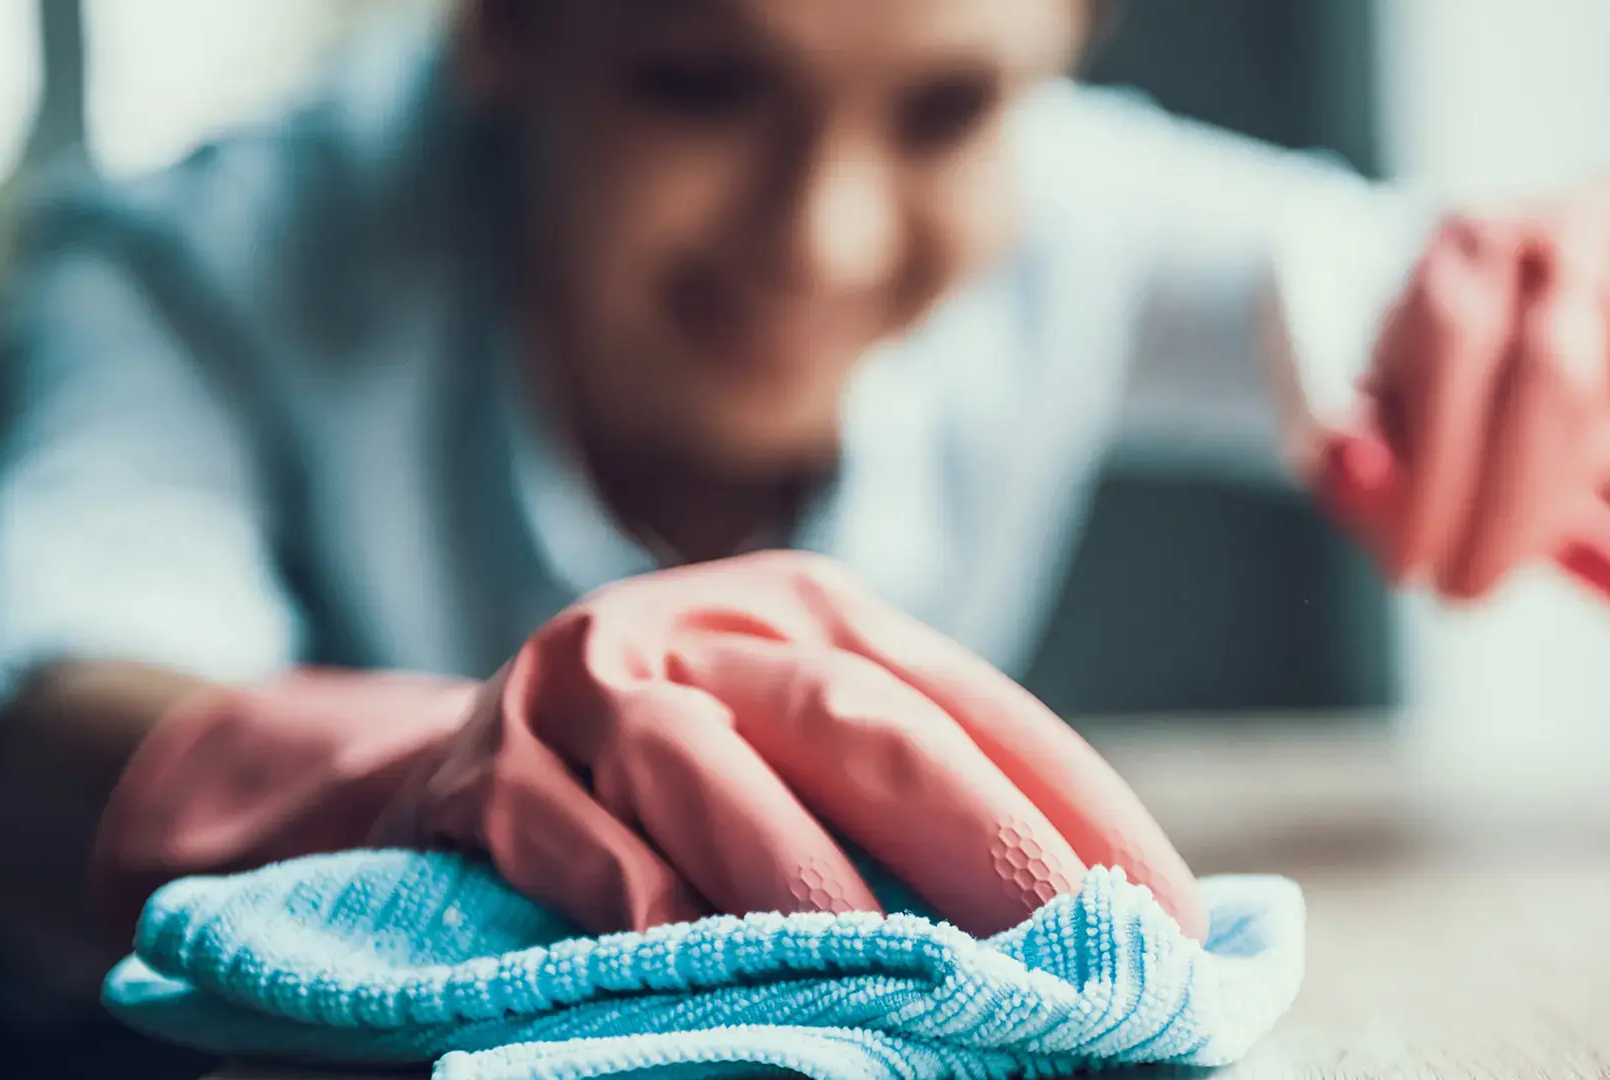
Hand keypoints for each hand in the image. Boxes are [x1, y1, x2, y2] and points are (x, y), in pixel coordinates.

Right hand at [95, 552, 1203, 941]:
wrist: (434, 768)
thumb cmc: (665, 781)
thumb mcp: (790, 748)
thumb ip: (907, 804)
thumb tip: (1093, 920)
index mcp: (813, 612)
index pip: (971, 702)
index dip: (1079, 805)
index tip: (1174, 917)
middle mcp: (708, 624)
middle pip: (859, 719)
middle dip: (982, 841)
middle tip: (1079, 953)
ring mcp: (587, 686)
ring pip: (707, 767)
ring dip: (808, 880)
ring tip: (907, 975)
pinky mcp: (485, 772)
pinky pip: (569, 840)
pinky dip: (638, 905)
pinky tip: (694, 962)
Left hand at [1361, 152, 1609, 601]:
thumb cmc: (1476, 348)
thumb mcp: (1403, 380)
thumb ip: (1371, 439)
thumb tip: (1352, 487)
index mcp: (1471, 244)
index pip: (1454, 345)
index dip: (1433, 470)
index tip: (1410, 568)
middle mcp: (1573, 242)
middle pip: (1554, 383)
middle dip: (1508, 513)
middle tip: (1466, 595)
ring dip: (1578, 504)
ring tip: (1539, 505)